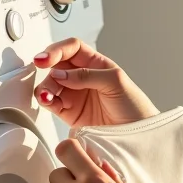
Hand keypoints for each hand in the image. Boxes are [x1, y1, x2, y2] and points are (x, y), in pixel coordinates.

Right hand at [32, 37, 158, 128]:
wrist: (137, 134)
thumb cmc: (134, 106)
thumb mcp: (116, 82)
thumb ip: (87, 75)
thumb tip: (60, 73)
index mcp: (96, 64)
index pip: (72, 49)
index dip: (57, 50)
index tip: (45, 59)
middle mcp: (83, 77)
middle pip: (57, 65)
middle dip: (49, 70)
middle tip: (49, 77)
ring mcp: (75, 94)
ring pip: (51, 84)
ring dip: (45, 87)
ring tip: (49, 95)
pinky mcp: (69, 112)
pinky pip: (51, 102)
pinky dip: (46, 101)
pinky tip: (49, 101)